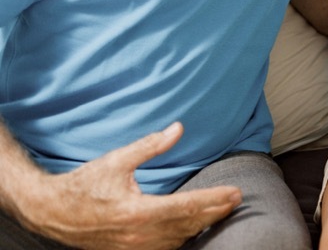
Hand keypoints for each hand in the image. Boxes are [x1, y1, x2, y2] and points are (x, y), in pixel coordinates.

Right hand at [19, 123, 239, 249]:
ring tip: (222, 212)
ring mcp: (133, 247)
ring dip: (201, 226)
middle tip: (236, 200)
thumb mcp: (116, 160)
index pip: (186, 206)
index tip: (235, 193)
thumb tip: (178, 128)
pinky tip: (193, 228)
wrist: (51, 212)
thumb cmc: (83, 185)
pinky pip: (164, 247)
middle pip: (187, 225)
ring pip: (178, 239)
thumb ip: (150, 146)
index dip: (213, 200)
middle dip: (215, 212)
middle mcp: (138, 234)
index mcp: (136, 211)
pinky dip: (182, 237)